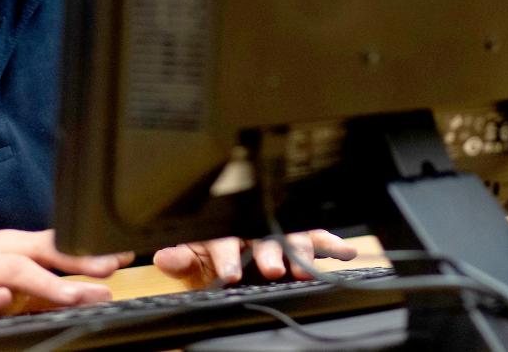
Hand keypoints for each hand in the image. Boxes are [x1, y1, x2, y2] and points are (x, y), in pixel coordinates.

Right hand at [0, 229, 134, 323]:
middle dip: (77, 259)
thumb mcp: (12, 289)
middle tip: (109, 268)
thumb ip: (49, 292)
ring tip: (71, 296)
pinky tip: (2, 302)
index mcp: (16, 247)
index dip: (92, 247)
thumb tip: (94, 295)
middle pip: (43, 249)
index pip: (60, 243)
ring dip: (45, 282)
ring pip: (14, 269)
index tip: (125, 252)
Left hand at [152, 230, 357, 285]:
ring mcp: (279, 235)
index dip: (227, 257)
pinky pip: (316, 238)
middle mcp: (254, 231)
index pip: (224, 242)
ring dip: (301, 251)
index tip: (229, 275)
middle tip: (273, 270)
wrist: (232, 261)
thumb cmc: (213, 259)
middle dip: (270, 254)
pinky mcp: (300, 240)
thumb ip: (182, 261)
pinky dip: (331, 243)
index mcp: (224, 233)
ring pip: (292, 238)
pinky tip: (343, 249)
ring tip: (307, 268)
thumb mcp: (194, 264)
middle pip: (264, 238)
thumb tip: (165, 256)